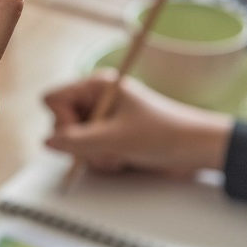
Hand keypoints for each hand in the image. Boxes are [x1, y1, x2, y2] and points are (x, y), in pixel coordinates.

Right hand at [43, 72, 233, 175]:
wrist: (199, 150)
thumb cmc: (165, 134)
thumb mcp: (116, 139)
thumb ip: (77, 141)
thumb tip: (47, 142)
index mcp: (97, 86)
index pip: (53, 100)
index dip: (61, 121)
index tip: (83, 133)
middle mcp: (97, 99)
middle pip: (61, 123)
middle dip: (80, 143)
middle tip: (106, 149)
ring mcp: (103, 119)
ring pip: (74, 141)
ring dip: (93, 155)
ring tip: (119, 156)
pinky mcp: (110, 136)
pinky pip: (88, 151)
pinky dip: (102, 160)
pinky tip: (122, 160)